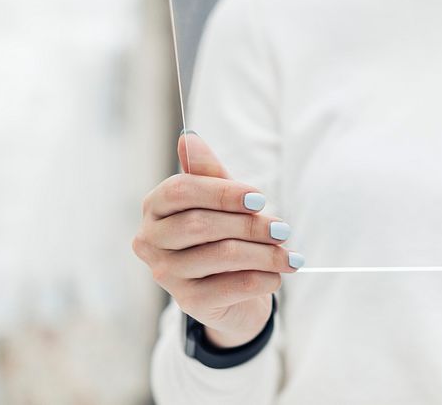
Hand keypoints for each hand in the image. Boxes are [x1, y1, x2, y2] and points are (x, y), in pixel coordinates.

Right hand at [132, 131, 302, 347]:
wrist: (232, 294)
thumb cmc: (224, 235)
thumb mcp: (220, 199)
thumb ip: (207, 171)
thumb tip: (189, 138)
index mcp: (155, 207)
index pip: (181, 191)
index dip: (223, 192)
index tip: (260, 198)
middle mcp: (150, 241)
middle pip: (201, 224)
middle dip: (251, 225)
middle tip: (283, 229)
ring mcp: (166, 274)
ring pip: (222, 255)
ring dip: (265, 254)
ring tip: (291, 255)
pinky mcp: (188, 303)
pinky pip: (232, 285)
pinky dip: (262, 278)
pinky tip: (277, 275)